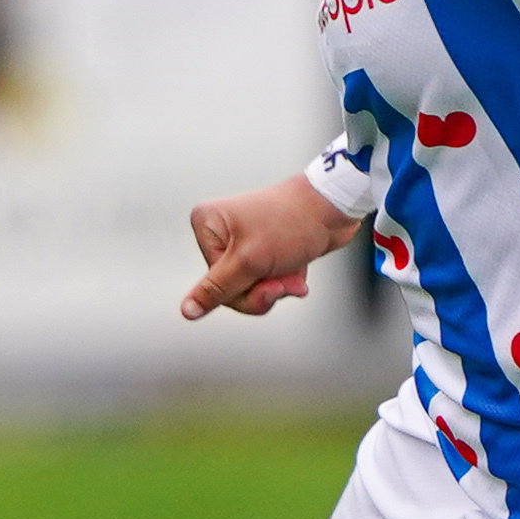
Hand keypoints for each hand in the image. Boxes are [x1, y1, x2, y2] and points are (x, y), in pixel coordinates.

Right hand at [181, 175, 365, 320]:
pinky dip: (284, 281)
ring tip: (295, 277)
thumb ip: (216, 290)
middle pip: (230, 287)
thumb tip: (186, 311)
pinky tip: (298, 272)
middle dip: (263, 291)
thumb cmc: (291, 224)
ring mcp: (243, 240)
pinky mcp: (264, 248)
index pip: (213, 282)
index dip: (243, 292)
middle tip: (285, 283)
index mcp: (207, 226)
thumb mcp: (250, 262)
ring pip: (250, 287)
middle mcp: (221, 232)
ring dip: (277, 287)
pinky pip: (265, 279)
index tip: (270, 284)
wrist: (334, 207)